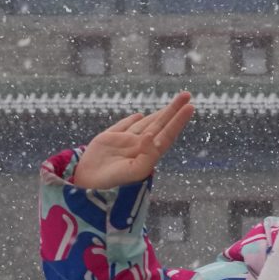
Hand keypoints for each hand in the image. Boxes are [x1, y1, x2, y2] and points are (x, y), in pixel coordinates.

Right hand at [70, 92, 194, 189]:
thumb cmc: (114, 183)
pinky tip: (140, 116)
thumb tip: (150, 135)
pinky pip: (123, 127)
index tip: (191, 107)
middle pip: (160, 125)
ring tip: (173, 104)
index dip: (179, 121)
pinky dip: (131, 120)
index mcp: (149, 154)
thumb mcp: (134, 171)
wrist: (87, 185)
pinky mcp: (108, 139)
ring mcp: (124, 142)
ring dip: (159, 113)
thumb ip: (147, 155)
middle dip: (173, 110)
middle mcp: (139, 146)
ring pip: (145, 123)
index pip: (168, 134)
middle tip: (187, 95)